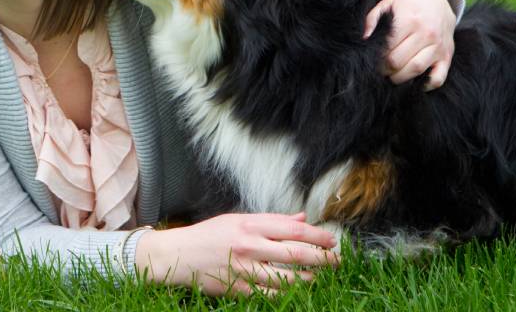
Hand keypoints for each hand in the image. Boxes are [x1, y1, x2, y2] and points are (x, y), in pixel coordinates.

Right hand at [134, 212, 338, 296]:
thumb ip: (271, 220)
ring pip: (287, 278)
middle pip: (295, 253)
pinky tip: (296, 291)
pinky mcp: (240, 289)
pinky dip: (287, 294)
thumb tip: (302, 219)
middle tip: (336, 261)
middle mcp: (249, 246)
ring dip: (308, 279)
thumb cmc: (209, 235)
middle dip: (321, 258)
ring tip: (319, 277)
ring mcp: (245, 270)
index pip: (292, 229)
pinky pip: (271, 295)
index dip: (316, 235)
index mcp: (249, 225)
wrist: (178, 256)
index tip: (332, 240)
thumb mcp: (238, 219)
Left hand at [364, 0, 456, 90]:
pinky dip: (426, 85)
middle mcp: (426, 33)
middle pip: (399, 61)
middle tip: (381, 70)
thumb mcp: (388, 4)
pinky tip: (414, 82)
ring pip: (416, 69)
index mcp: (409, 21)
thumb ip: (372, 20)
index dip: (377, 58)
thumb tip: (365, 39)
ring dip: (400, 78)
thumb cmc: (408, 6)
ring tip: (393, 75)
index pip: (388, 48)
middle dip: (385, 69)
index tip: (373, 61)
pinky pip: (438, 78)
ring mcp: (438, 46)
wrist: (438, 3)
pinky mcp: (447, 56)